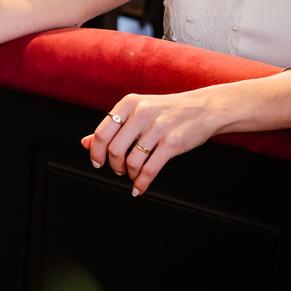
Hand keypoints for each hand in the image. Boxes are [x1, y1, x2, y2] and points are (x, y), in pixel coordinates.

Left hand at [81, 90, 226, 196]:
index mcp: (128, 104)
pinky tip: (140, 186)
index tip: (97, 162)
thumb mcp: (137, 111)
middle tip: (118, 170)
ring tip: (132, 174)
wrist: (204, 108)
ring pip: (132, 161)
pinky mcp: (172, 143)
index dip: (95, 152)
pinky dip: (142, 182)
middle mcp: (141, 114)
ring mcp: (157, 128)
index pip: (102, 133)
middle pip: (115, 149)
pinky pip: (150, 169)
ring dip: (129, 173)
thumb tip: (85, 143)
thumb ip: (112, 127)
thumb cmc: (167, 111)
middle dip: (113, 166)